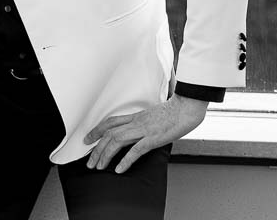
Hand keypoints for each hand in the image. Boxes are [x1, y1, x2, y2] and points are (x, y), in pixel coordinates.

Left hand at [84, 94, 207, 173]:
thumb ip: (146, 123)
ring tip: (99, 166)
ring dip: (105, 155)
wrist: (187, 107)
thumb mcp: (155, 116)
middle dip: (96, 148)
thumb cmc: (176, 111)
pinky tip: (119, 169)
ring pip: (116, 141)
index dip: (97, 130)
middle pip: (109, 134)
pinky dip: (125, 160)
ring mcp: (143, 130)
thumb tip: (143, 131)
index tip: (89, 139)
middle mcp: (136, 122)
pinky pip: (135, 150)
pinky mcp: (153, 138)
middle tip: (89, 161)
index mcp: (136, 117)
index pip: (110, 122)